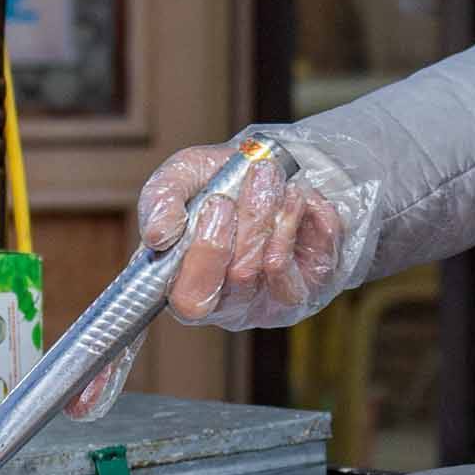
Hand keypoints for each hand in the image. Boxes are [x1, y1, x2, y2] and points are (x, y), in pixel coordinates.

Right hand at [133, 135, 367, 332]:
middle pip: (239, 277)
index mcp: (188, 285)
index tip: (218, 202)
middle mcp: (231, 303)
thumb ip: (160, 201)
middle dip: (249, 221)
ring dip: (276, 211)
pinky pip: (317, 253)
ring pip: (274, 264)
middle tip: (256, 176)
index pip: (190, 300)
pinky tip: (297, 196)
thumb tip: (157, 234)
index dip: (205, 254)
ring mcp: (274, 299)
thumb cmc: (218, 182)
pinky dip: (307, 216)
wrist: (274, 171)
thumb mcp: (182, 177)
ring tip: (272, 175)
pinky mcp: (313, 285)